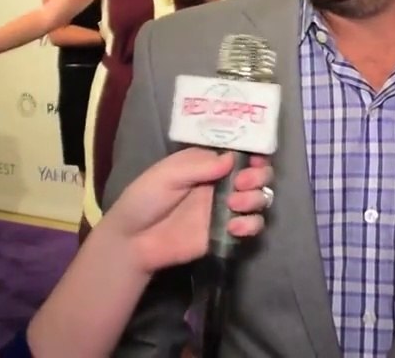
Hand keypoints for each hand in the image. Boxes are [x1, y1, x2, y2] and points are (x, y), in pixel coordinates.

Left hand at [102, 148, 272, 274]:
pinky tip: (233, 227)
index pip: (242, 154)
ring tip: (234, 205)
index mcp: (209, 164)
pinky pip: (252, 226)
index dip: (254, 154)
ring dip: (255, 199)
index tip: (255, 159)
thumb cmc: (145, 199)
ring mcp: (227, 209)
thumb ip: (199, 165)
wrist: (133, 240)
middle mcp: (223, 184)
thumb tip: (232, 158)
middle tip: (242, 183)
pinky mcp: (227, 234)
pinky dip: (250, 225)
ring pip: (260, 199)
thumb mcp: (167, 174)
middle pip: (258, 175)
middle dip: (258, 176)